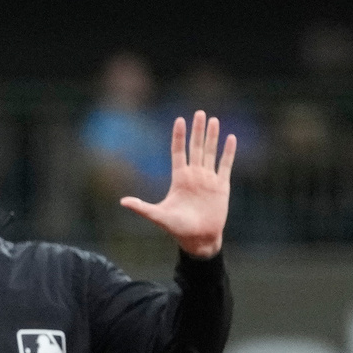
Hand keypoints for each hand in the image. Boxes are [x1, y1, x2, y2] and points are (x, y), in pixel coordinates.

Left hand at [119, 110, 236, 257]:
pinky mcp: (221, 186)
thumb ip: (142, 207)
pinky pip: (225, 165)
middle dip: (197, 130)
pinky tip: (230, 138)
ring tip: (214, 120)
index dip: (179, 136)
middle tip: (199, 112)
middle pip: (195, 147)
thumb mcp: (158, 216)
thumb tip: (122, 202)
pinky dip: (228, 152)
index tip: (179, 120)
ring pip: (210, 152)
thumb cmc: (177, 229)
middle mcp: (194, 175)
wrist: (199, 239)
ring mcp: (208, 179)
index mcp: (179, 179)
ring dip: (212, 137)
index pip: (178, 152)